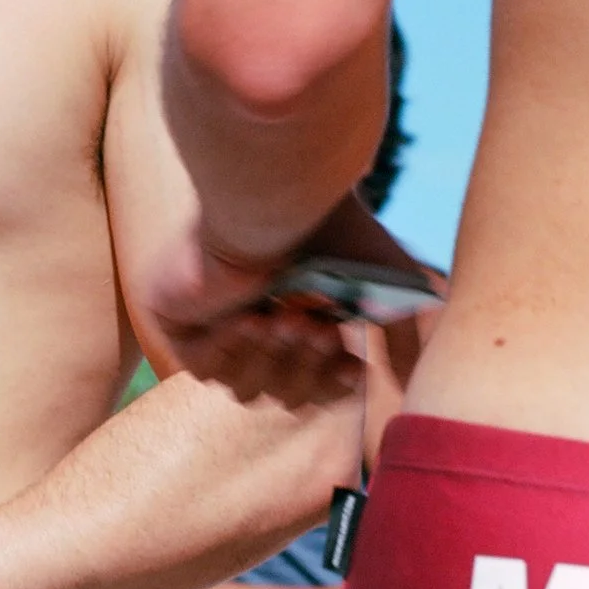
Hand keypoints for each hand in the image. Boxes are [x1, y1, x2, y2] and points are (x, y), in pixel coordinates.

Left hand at [144, 197, 428, 408]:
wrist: (276, 193)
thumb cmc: (333, 230)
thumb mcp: (389, 286)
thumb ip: (404, 338)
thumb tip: (414, 384)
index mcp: (297, 325)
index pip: (316, 387)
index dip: (333, 382)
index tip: (354, 366)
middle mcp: (256, 329)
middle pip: (285, 394)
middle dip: (304, 365)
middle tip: (315, 326)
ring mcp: (213, 328)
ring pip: (244, 390)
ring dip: (270, 357)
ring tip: (279, 315)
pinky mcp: (174, 322)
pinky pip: (204, 370)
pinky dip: (229, 347)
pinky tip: (242, 314)